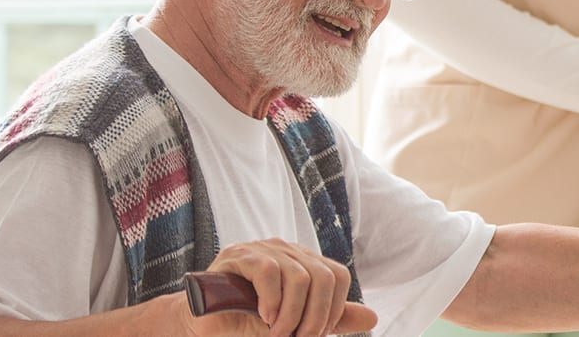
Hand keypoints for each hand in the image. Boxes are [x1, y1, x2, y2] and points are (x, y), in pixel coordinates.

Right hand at [177, 239, 377, 336]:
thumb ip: (332, 318)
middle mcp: (288, 251)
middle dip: (316, 315)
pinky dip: (272, 300)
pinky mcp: (240, 254)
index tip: (314, 333)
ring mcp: (263, 249)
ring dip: (292, 313)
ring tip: (278, 332)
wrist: (206, 324)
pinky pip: (269, 271)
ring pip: (299, 276)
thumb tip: (372, 318)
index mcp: (304, 262)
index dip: (334, 308)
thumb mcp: (298, 322)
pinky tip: (264, 317)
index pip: (338, 276)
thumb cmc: (250, 322)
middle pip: (324, 276)